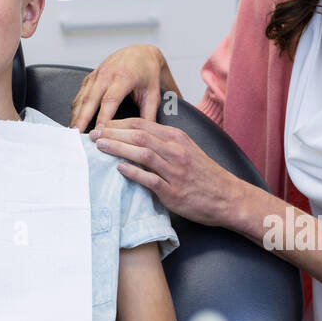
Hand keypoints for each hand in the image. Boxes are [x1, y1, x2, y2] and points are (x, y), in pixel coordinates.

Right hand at [69, 44, 177, 131]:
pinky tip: (75, 122)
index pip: (110, 100)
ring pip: (81, 98)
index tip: (98, 132)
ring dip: (76, 116)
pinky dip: (76, 110)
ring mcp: (96, 75)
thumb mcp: (153, 94)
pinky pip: (80, 95)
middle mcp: (106, 74)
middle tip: (76, 136)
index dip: (102, 117)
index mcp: (123, 77)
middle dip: (81, 119)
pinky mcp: (90, 78)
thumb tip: (148, 137)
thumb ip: (149, 116)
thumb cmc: (147, 74)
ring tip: (72, 134)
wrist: (141, 53)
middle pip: (90, 99)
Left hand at [90, 117, 243, 228]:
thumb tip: (137, 137)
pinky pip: (150, 179)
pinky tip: (119, 169)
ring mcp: (174, 171)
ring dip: (118, 148)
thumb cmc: (204, 174)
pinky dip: (133, 172)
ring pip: (142, 154)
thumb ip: (164, 142)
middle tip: (93, 134)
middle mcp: (175, 151)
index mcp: (176, 138)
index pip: (142, 125)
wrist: (228, 197)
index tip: (102, 125)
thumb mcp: (187, 149)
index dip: (118, 124)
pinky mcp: (174, 192)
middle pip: (138, 136)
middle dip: (113, 133)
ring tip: (100, 147)